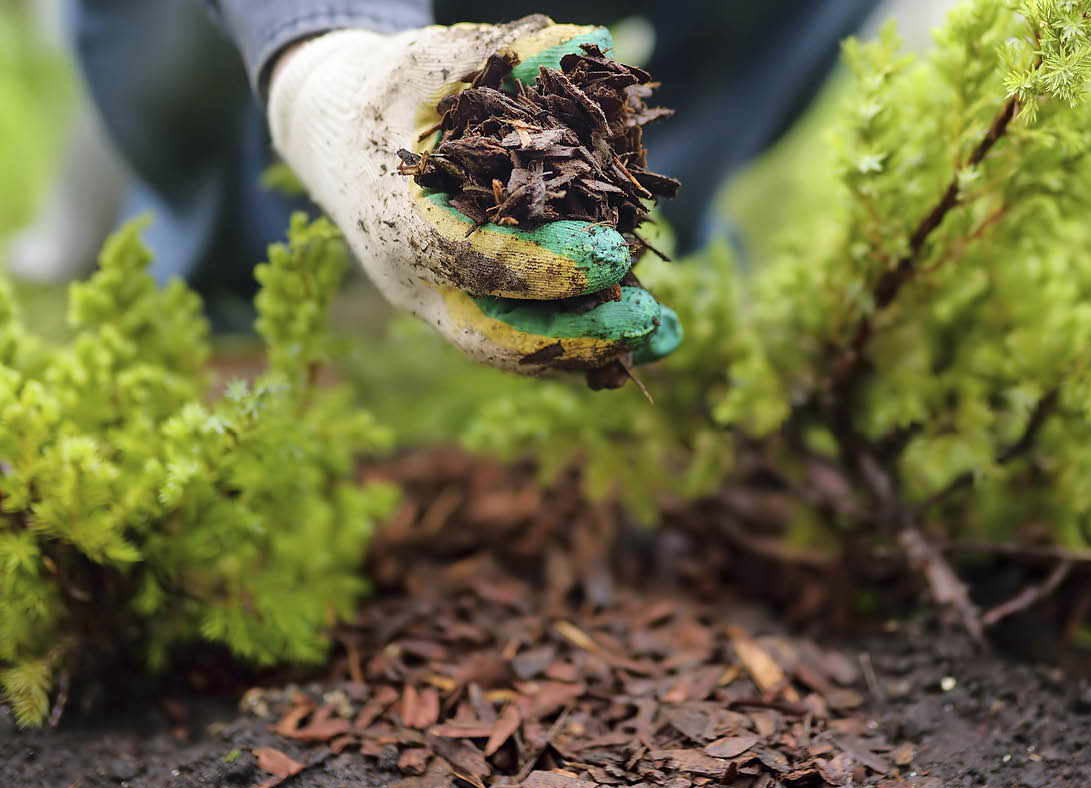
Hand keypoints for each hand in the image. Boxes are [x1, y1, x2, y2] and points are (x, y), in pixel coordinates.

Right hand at [267, 16, 680, 375]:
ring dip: (592, 349)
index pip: (473, 259)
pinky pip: (526, 338)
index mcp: (397, 219)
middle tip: (649, 320)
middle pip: (494, 334)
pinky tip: (649, 334)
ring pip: (514, 349)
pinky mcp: (464, 308)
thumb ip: (504, 54)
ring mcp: (438, 302)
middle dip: (575, 335)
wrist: (336, 137)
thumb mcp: (433, 62)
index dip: (546, 265)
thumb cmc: (389, 92)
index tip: (615, 255)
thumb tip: (587, 45)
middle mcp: (414, 278)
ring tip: (665, 335)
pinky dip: (585, 341)